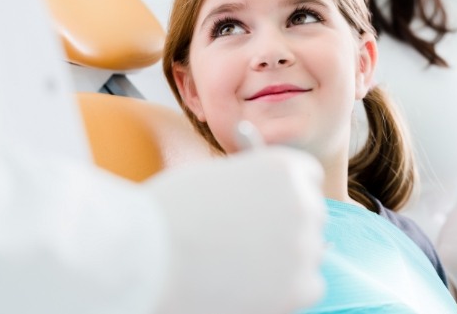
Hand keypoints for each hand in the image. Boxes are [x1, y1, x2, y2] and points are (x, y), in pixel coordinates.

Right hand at [146, 148, 325, 313]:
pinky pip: (309, 286)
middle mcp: (301, 202)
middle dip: (286, 225)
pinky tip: (251, 284)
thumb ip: (251, 185)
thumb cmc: (168, 211)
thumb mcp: (216, 178)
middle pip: (310, 214)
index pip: (308, 176)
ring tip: (240, 262)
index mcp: (282, 167)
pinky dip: (286, 289)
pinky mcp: (297, 288)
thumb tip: (267, 205)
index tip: (272, 206)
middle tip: (250, 240)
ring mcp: (302, 246)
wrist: (146, 253)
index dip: (287, 191)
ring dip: (285, 257)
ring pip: (308, 251)